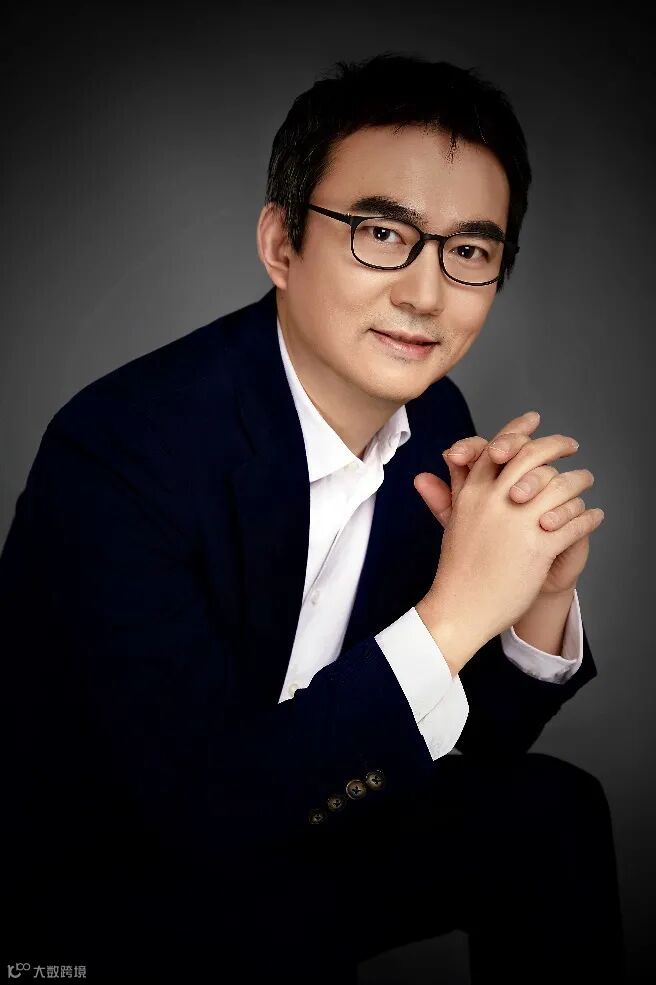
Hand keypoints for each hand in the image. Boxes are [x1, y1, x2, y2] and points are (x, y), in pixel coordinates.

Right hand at [415, 428, 604, 673]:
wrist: (461, 608)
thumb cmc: (457, 568)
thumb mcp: (452, 523)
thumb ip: (449, 492)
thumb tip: (431, 470)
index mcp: (474, 492)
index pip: (498, 447)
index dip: (518, 430)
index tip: (534, 421)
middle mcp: (496, 500)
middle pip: (532, 456)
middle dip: (556, 445)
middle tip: (570, 445)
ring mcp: (518, 522)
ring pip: (559, 485)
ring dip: (579, 481)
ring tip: (586, 481)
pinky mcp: (538, 547)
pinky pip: (574, 522)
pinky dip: (588, 517)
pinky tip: (594, 516)